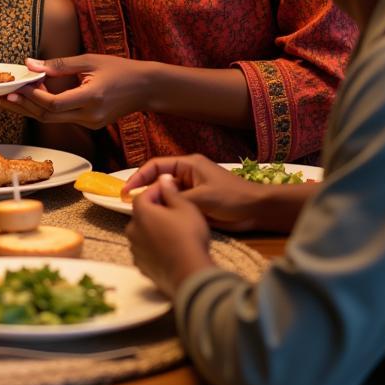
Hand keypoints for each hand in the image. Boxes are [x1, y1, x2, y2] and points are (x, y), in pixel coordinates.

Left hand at [0, 55, 151, 127]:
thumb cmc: (121, 69)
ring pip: (52, 120)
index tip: (14, 88)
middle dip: (19, 107)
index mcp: (91, 98)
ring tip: (6, 98)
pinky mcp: (90, 124)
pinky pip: (61, 118)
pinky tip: (31, 96)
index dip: (32, 98)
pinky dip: (44, 108)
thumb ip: (59, 64)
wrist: (147, 88)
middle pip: (47, 117)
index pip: (54, 104)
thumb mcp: (90, 60)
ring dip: (29, 109)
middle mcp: (90, 116)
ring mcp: (90, 123)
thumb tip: (30, 64)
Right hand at [124, 154, 268, 231]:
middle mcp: (187, 174)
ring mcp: (192, 188)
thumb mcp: (203, 197)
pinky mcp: (196, 202)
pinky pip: (175, 204)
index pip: (156, 166)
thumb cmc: (232, 198)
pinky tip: (158, 219)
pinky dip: (166, 209)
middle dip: (144, 189)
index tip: (127, 190)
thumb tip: (155, 197)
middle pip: (159, 179)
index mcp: (188, 164)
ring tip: (141, 213)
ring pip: (166, 193)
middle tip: (129, 204)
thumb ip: (178, 197)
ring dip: (155, 201)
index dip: (139, 176)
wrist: (257, 211)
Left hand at [126, 174, 213, 296]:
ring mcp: (135, 250)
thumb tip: (163, 179)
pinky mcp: (141, 266)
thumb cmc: (188, 237)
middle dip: (154, 211)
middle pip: (141, 215)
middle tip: (173, 212)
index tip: (168, 191)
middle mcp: (132, 230)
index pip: (143, 195)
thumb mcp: (185, 208)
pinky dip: (154, 247)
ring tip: (172, 232)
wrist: (190, 274)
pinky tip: (169, 249)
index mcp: (141, 213)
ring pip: (143, 233)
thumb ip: (171, 191)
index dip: (155, 191)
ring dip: (153, 230)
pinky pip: (145, 250)